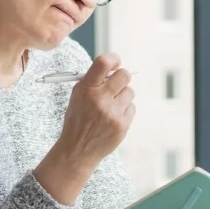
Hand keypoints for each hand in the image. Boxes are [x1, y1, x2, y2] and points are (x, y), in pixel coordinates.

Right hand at [57, 53, 135, 170]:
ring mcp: (112, 113)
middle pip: (124, 75)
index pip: (103, 63)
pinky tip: (113, 117)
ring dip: (122, 96)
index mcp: (86, 89)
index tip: (115, 63)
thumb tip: (113, 67)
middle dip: (122, 77)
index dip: (113, 59)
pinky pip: (132, 107)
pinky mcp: (122, 124)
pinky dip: (124, 110)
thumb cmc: (78, 119)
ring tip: (111, 106)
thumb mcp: (77, 96)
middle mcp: (100, 99)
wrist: (77, 149)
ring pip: (130, 92)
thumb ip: (93, 80)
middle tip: (116, 84)